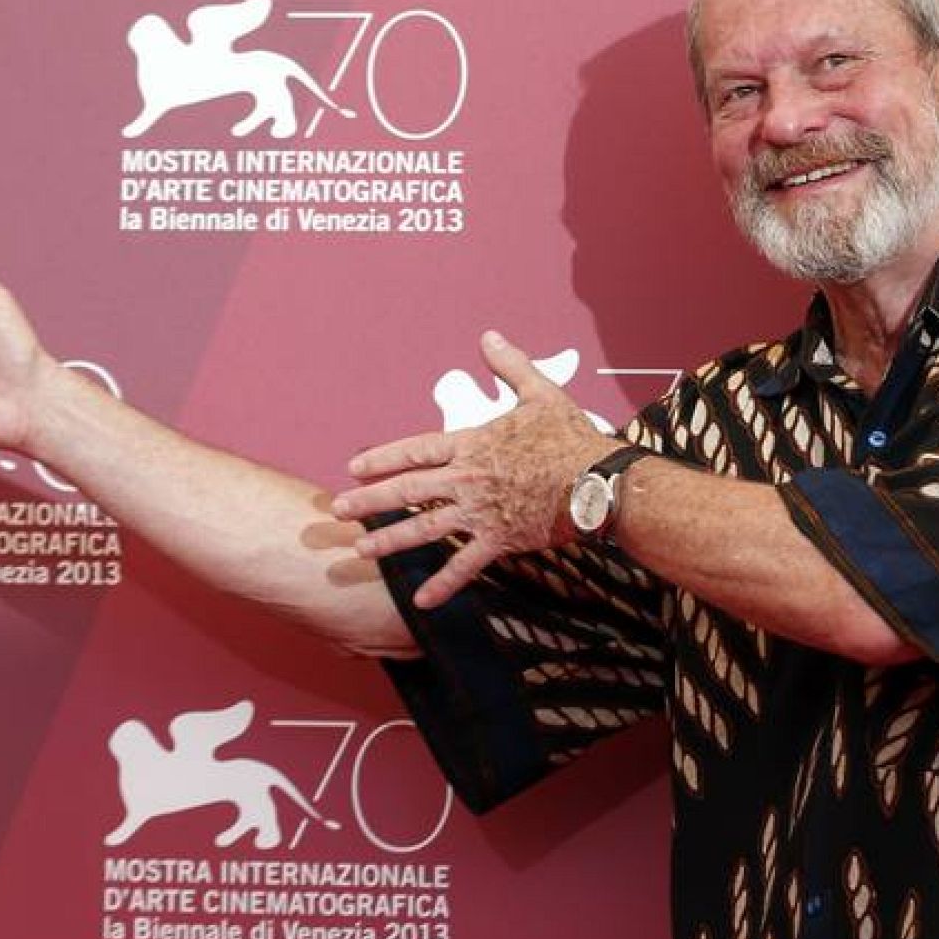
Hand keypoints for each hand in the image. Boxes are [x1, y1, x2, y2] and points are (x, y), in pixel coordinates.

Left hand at [331, 331, 618, 607]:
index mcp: (472, 444)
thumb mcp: (540, 393)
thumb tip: (488, 336)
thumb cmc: (571, 437)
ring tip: (361, 550)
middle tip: (339, 510)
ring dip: (390, 540)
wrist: (600, 481)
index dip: (382, 457)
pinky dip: (443, 584)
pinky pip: (466, 566)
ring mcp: (481, 511)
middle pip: (408, 489)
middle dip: (370, 500)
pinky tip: (420, 603)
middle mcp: (468, 478)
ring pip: (425, 528)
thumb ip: (510, 366)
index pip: (415, 450)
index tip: (354, 467)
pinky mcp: (500, 539)